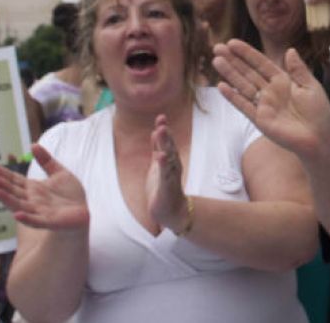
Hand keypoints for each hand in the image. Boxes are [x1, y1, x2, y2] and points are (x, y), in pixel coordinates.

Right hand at [0, 145, 88, 230]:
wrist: (83, 213)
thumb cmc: (70, 195)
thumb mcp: (60, 173)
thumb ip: (46, 161)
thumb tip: (33, 145)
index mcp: (33, 188)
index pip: (13, 179)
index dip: (1, 173)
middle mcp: (31, 200)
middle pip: (13, 192)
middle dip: (0, 185)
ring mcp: (39, 211)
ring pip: (19, 205)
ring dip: (7, 200)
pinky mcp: (49, 221)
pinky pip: (36, 220)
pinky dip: (27, 218)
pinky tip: (17, 214)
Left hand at [145, 114, 188, 233]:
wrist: (170, 211)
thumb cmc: (163, 188)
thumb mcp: (158, 165)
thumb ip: (157, 148)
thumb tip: (156, 130)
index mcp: (169, 160)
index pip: (166, 142)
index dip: (163, 130)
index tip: (160, 117)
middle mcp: (173, 166)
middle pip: (169, 147)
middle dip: (165, 134)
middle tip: (162, 121)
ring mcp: (171, 175)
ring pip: (169, 157)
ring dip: (165, 144)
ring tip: (161, 132)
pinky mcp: (167, 187)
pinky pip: (165, 174)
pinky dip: (163, 164)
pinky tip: (160, 156)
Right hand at [213, 40, 329, 159]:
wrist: (318, 139)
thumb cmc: (319, 113)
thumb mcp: (311, 87)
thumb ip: (298, 70)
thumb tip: (290, 50)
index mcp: (283, 81)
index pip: (262, 63)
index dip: (247, 53)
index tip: (232, 42)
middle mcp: (271, 91)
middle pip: (248, 72)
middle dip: (233, 60)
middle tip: (217, 47)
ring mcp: (264, 105)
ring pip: (243, 86)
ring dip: (230, 74)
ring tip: (216, 61)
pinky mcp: (260, 119)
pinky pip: (244, 105)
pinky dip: (233, 96)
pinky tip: (222, 86)